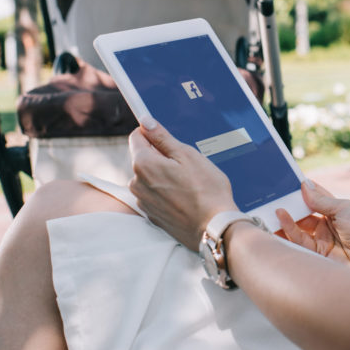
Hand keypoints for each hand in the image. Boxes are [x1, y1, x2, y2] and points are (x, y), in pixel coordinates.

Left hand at [127, 119, 236, 249]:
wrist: (213, 228)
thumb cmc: (205, 189)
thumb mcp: (187, 155)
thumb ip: (162, 138)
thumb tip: (146, 121)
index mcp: (143, 164)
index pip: (136, 137)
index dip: (153, 134)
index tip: (168, 138)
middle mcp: (136, 183)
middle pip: (143, 158)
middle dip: (160, 156)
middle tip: (186, 164)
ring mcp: (143, 201)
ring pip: (149, 176)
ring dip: (163, 175)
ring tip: (188, 183)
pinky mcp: (151, 215)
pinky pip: (154, 194)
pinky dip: (166, 191)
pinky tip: (184, 197)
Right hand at [277, 181, 349, 272]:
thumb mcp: (344, 208)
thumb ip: (321, 200)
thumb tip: (304, 184)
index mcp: (335, 215)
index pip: (312, 202)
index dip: (299, 194)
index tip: (283, 186)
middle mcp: (327, 230)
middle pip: (301, 218)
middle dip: (288, 209)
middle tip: (272, 200)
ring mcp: (322, 246)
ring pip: (297, 233)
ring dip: (284, 222)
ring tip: (274, 210)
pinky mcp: (318, 261)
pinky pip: (298, 246)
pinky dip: (288, 233)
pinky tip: (281, 220)